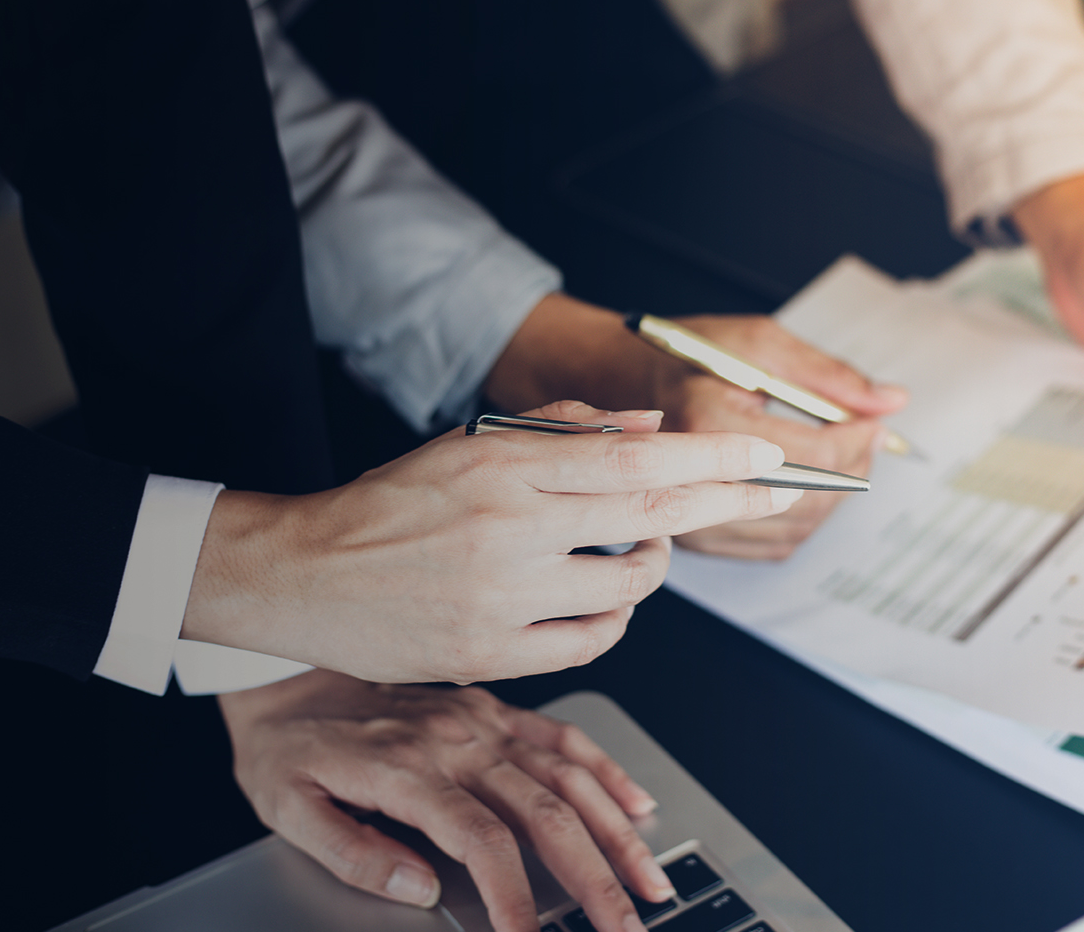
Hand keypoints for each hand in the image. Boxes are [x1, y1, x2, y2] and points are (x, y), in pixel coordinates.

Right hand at [182, 401, 798, 681]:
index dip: (712, 459)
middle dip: (728, 502)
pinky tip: (608, 603)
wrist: (306, 573)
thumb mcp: (472, 446)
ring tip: (648, 553)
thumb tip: (650, 429)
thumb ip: (564, 430)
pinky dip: (618, 621)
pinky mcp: (490, 653)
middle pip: (648, 518)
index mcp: (504, 467)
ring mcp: (501, 596)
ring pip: (627, 588)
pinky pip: (591, 642)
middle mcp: (508, 527)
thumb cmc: (392, 504)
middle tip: (777, 493)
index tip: (766, 455)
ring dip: (658, 567)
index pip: (634, 459)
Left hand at [219, 671, 668, 931]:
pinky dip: (606, 770)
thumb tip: (418, 890)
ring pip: (569, 778)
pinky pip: (562, 735)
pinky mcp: (493, 709)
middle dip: (596, 878)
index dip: (516, 898)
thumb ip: (352, 852)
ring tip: (651, 880)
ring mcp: (483, 721)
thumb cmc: (287, 745)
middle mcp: (459, 741)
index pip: (483, 842)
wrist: (285, 672)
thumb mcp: (287, 808)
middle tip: (626, 927)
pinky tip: (638, 803)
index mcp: (410, 771)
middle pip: (546, 814)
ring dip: (617, 832)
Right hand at [647, 315, 906, 558]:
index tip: (874, 421)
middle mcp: (692, 482)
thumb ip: (826, 375)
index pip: (810, 455)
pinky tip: (804, 488)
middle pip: (806, 500)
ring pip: (793, 531)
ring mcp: (690, 517)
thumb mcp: (757, 344)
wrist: (619, 381)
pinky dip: (801, 523)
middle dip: (850, 470)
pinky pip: (769, 547)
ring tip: (837, 459)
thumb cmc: (686, 356)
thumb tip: (890, 402)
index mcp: (706, 427)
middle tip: (864, 438)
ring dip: (830, 499)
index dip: (856, 439)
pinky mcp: (693, 537)